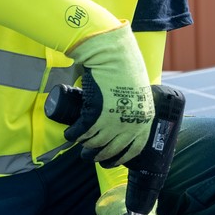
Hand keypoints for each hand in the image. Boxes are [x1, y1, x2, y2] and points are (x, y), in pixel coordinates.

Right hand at [63, 27, 153, 167]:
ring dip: (85, 146)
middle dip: (99, 156)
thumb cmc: (124, 67)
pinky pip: (83, 131)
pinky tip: (69, 134)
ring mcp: (114, 120)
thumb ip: (133, 106)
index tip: (110, 161)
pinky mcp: (97, 113)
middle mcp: (131, 123)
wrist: (112, 53)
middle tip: (89, 156)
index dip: (120, 158)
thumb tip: (123, 115)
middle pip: (112, 149)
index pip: (134, 149)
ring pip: (96, 143)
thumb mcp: (137, 92)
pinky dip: (74, 135)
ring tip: (78, 143)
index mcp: (144, 119)